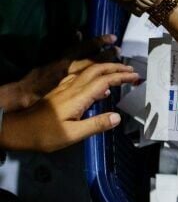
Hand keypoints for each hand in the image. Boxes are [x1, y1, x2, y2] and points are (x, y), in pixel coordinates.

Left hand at [0, 63, 137, 151]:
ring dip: (106, 67)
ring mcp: (65, 87)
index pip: (104, 81)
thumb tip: (118, 117)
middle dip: (116, 67)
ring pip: (88, 70)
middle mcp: (73, 87)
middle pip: (97, 69)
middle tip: (132, 70)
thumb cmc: (45, 134)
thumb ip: (96, 125)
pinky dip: (94, 74)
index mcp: (78, 96)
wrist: (17, 129)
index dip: (121, 77)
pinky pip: (80, 76)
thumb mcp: (72, 135)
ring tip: (119, 70)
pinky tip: (99, 86)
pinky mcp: (60, 90)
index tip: (136, 77)